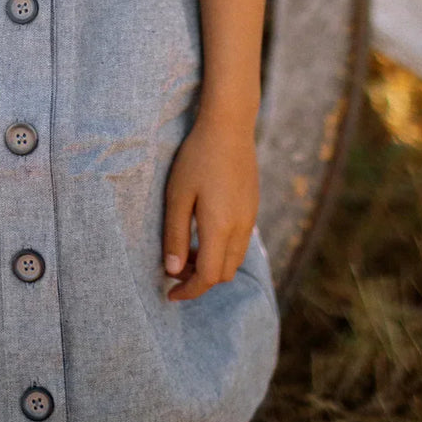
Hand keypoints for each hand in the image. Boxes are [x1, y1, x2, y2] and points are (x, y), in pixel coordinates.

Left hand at [161, 111, 258, 300]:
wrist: (229, 127)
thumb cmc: (197, 158)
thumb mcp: (178, 195)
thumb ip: (175, 235)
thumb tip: (172, 270)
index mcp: (221, 227)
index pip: (209, 277)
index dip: (189, 291)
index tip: (169, 294)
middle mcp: (241, 228)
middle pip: (224, 274)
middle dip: (199, 279)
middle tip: (173, 267)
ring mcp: (250, 218)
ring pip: (234, 259)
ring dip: (211, 265)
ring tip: (186, 250)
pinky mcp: (252, 207)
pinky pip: (239, 242)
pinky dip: (221, 249)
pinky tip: (202, 231)